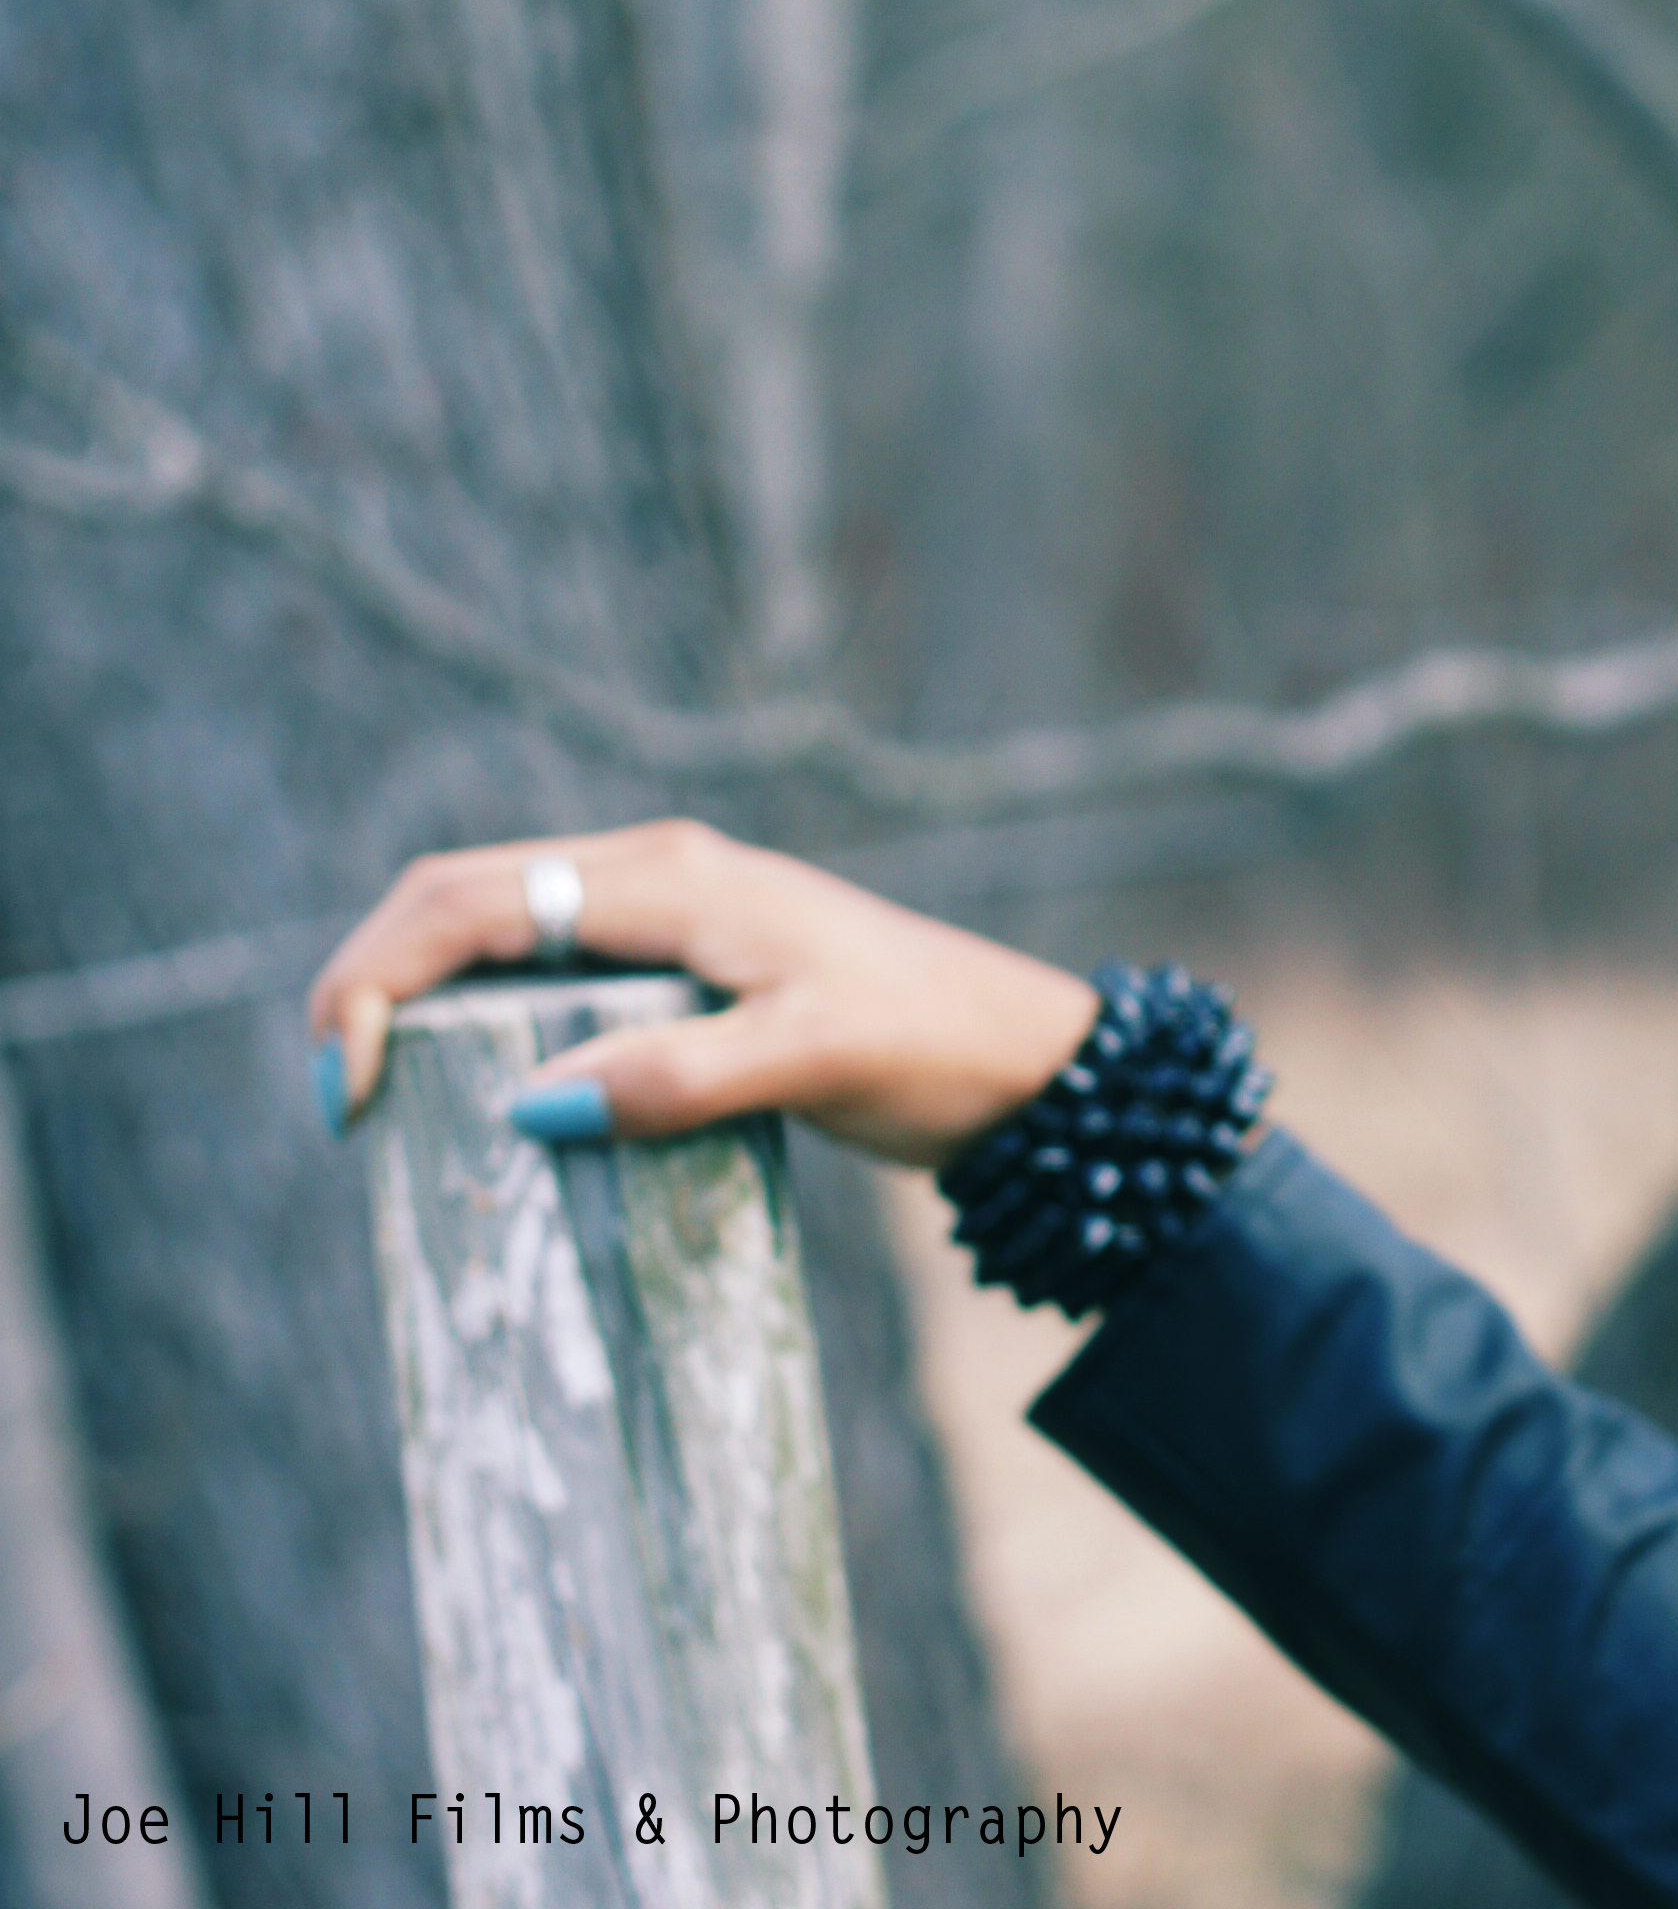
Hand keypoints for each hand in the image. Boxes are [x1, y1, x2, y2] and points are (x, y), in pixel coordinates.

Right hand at [303, 820, 1102, 1167]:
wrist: (1027, 1059)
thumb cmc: (934, 1048)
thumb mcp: (813, 1063)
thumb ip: (682, 1079)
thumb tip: (534, 1106)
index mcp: (671, 879)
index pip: (469, 902)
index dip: (378, 977)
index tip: (344, 1082)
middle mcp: (658, 878)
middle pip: (462, 902)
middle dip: (377, 983)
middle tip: (344, 1104)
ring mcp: (673, 917)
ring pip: (501, 937)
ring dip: (429, 1003)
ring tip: (388, 1104)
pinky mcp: (690, 968)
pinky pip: (554, 975)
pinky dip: (493, 1022)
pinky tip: (485, 1096)